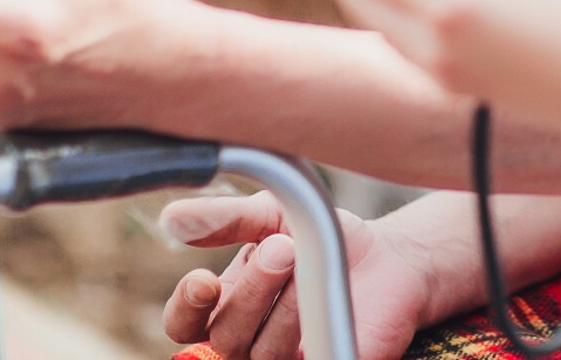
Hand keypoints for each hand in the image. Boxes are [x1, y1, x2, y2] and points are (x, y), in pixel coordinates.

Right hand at [162, 193, 434, 359]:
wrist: (387, 259)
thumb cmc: (322, 239)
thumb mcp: (274, 214)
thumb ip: (226, 217)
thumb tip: (172, 218)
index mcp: (225, 305)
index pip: (183, 323)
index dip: (187, 307)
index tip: (203, 280)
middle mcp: (246, 341)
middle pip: (225, 337)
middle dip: (252, 291)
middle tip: (284, 248)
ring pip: (263, 354)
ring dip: (285, 310)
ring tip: (309, 268)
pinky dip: (310, 341)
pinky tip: (320, 310)